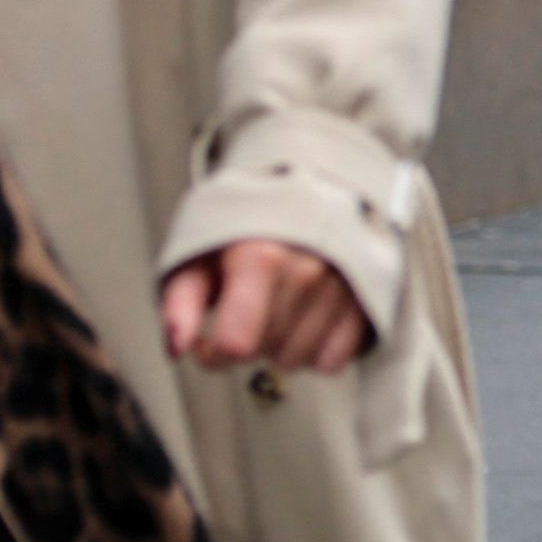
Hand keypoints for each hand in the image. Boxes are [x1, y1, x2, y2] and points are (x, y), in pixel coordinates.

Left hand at [164, 239, 367, 378]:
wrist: (308, 182)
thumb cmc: (249, 219)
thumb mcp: (199, 248)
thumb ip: (181, 300)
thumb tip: (176, 345)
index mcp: (261, 256)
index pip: (236, 344)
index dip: (212, 353)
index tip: (207, 340)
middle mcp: (307, 272)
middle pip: (265, 352)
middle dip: (245, 341)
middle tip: (242, 309)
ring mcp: (341, 287)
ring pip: (298, 359)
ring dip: (280, 346)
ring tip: (275, 308)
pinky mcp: (365, 299)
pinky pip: (333, 359)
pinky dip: (314, 350)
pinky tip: (303, 320)